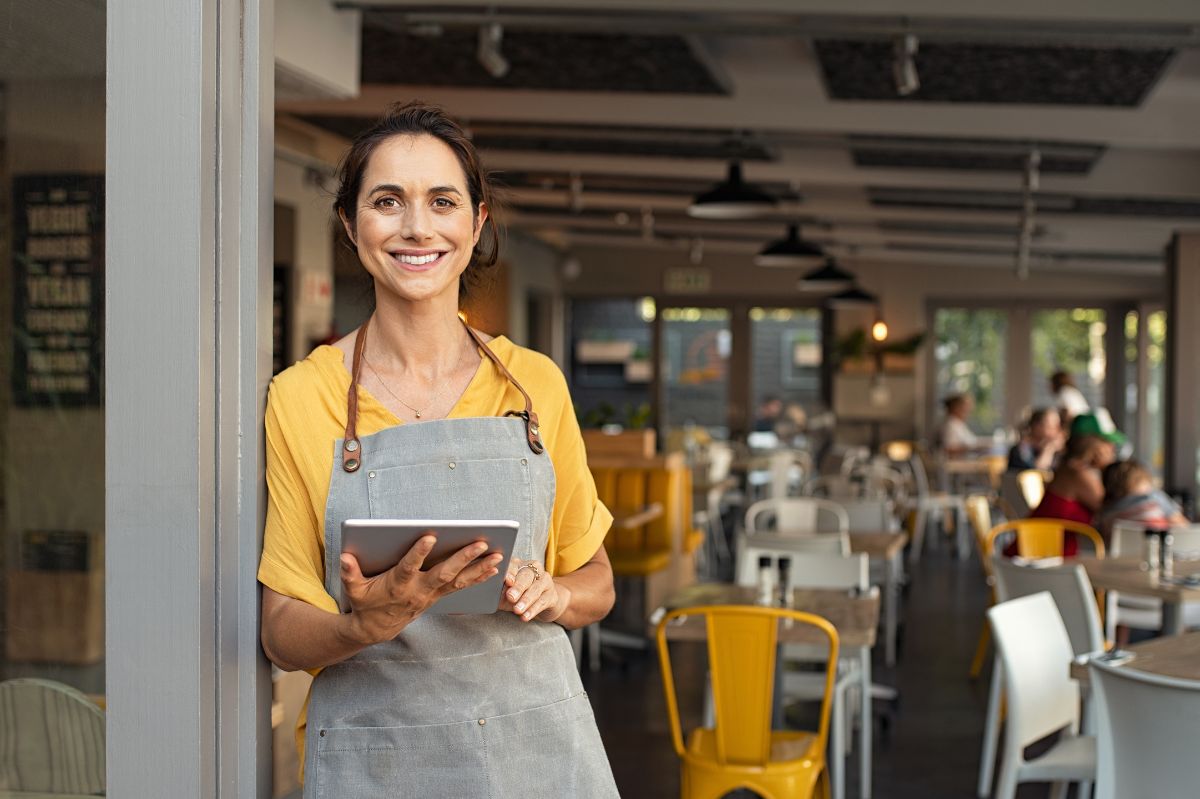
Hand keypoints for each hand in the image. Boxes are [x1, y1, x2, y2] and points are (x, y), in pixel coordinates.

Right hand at [339, 535, 503, 644]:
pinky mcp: (438, 596)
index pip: (409, 567)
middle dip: (463, 558)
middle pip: (444, 573)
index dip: (419, 553)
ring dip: (479, 568)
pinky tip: (494, 567)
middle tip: (481, 543)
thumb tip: (345, 557)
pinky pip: (461, 586)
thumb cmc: (365, 603)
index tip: (430, 536)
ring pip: (459, 580)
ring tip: (498, 555)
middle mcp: (419, 590)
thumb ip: (350, 573)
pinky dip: (478, 577)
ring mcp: (431, 594)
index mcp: (398, 585)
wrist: (376, 629)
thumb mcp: (354, 589)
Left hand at [500, 558, 569, 622]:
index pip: (514, 565)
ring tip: (517, 610)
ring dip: (526, 600)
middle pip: (526, 576)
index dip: (510, 573)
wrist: (541, 602)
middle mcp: (534, 569)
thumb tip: (492, 594)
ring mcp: (545, 581)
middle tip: (510, 597)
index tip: (506, 581)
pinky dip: (533, 610)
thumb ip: (500, 591)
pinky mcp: (552, 594)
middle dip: (518, 587)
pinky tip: (525, 616)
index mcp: (519, 564)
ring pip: (535, 589)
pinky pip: (542, 602)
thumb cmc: (518, 595)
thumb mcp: (506, 592)